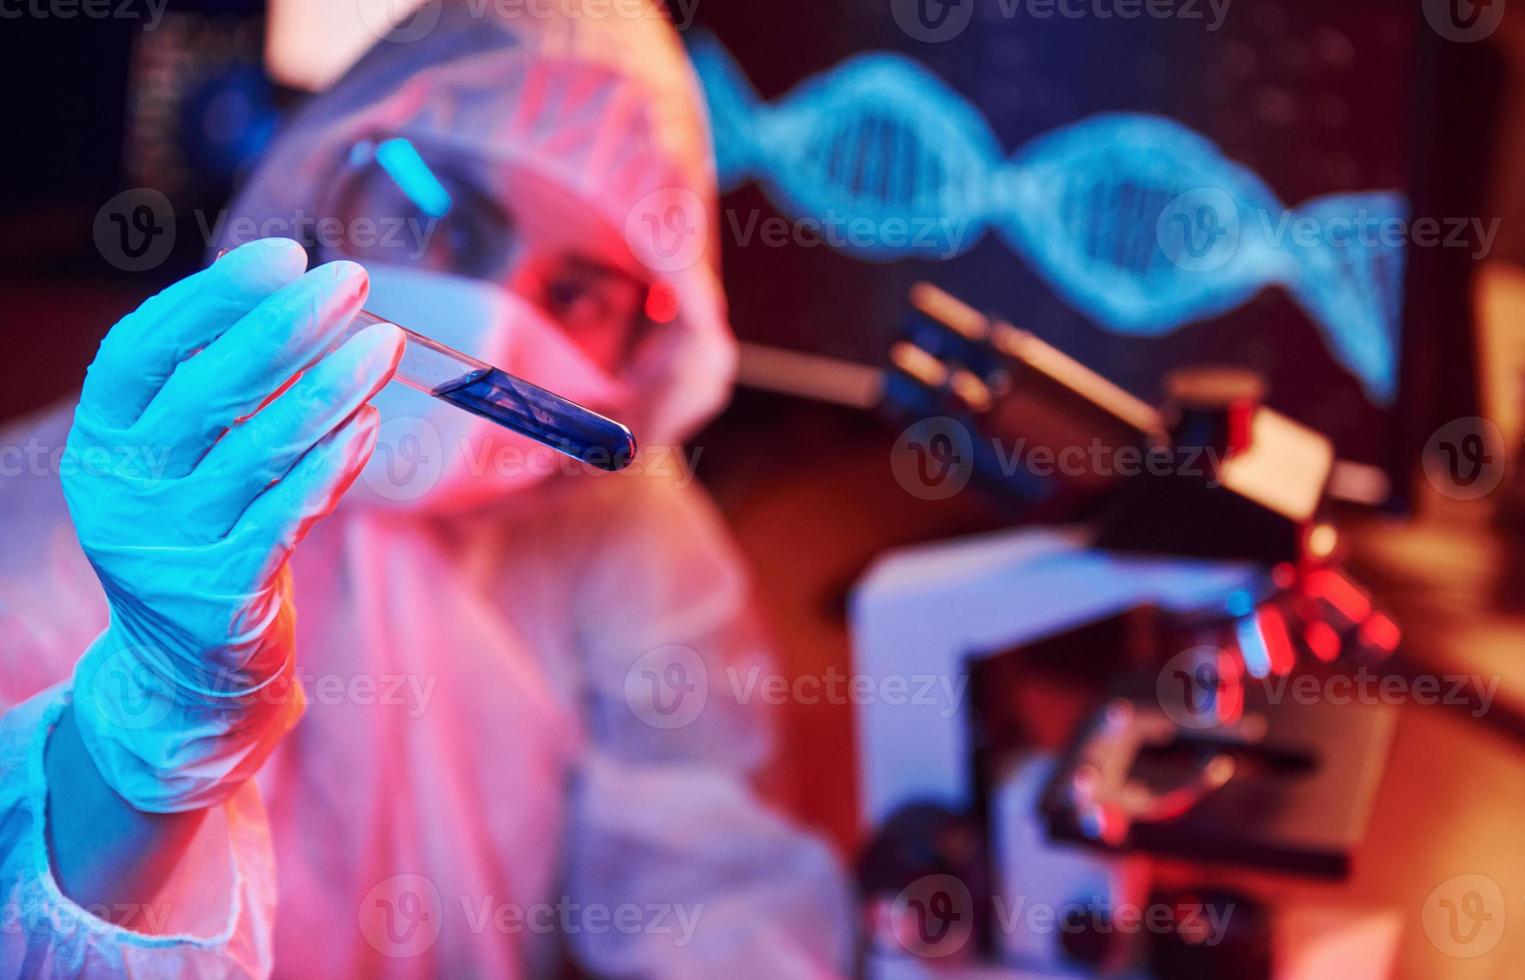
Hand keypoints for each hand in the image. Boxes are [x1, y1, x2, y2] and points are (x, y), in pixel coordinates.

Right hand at [63, 238, 401, 811]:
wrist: (189, 670)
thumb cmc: (203, 536)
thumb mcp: (178, 464)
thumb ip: (213, 394)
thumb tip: (295, 298)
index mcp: (101, 443)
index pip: (141, 349)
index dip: (213, 297)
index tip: (285, 253)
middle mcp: (120, 491)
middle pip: (205, 391)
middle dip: (286, 326)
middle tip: (351, 280)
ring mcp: (168, 545)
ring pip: (256, 450)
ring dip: (329, 388)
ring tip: (385, 342)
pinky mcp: (223, 591)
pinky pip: (287, 514)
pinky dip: (332, 464)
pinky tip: (370, 422)